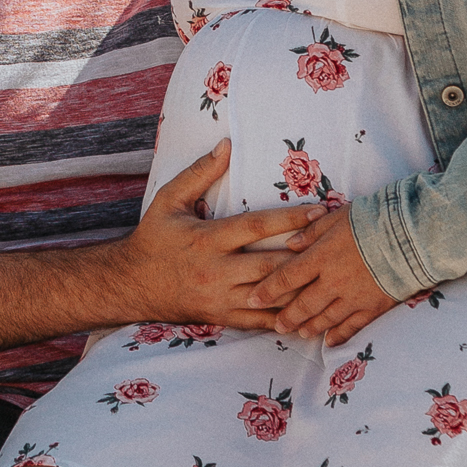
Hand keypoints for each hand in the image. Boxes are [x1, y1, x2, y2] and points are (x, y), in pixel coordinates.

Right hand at [120, 142, 324, 327]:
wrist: (130, 284)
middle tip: (337, 245)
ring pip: (270, 296)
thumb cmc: (153, 238)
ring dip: (301, 287)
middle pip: (270, 264)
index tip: (320, 212)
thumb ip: (199, 172)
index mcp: (208, 239)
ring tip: (331, 277)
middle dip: (306, 255)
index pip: (256, 227)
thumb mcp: (168, 200)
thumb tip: (226, 144)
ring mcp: (221, 298)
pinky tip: (310, 311)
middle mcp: (217, 270)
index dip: (291, 220)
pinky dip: (286, 317)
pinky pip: (260, 321)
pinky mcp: (222, 317)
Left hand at [243, 204, 398, 346]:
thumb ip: (311, 231)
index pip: (286, 277)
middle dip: (286, 316)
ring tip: (299, 332)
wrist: (413, 234)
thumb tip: (289, 244)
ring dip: (310, 326)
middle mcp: (333, 281)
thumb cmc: (373, 219)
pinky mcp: (374, 306)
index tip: (253, 298)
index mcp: (321, 256)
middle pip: (303, 304)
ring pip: (325, 318)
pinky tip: (330, 341)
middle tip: (276, 326)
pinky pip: (352, 326)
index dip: (268, 290)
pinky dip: (339, 334)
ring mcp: (353, 297)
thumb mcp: (337, 217)